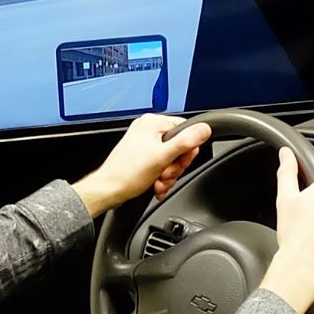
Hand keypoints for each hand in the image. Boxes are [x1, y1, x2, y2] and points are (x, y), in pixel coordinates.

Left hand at [75, 115, 211, 215]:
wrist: (109, 190)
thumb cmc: (127, 174)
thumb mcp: (162, 157)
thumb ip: (185, 142)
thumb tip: (205, 129)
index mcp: (152, 123)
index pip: (186, 130)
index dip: (187, 150)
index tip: (179, 162)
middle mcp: (148, 130)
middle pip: (179, 147)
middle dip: (176, 166)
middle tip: (165, 174)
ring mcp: (145, 143)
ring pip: (172, 159)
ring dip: (169, 175)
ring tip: (159, 182)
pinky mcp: (142, 156)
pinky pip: (162, 165)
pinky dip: (162, 177)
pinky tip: (156, 185)